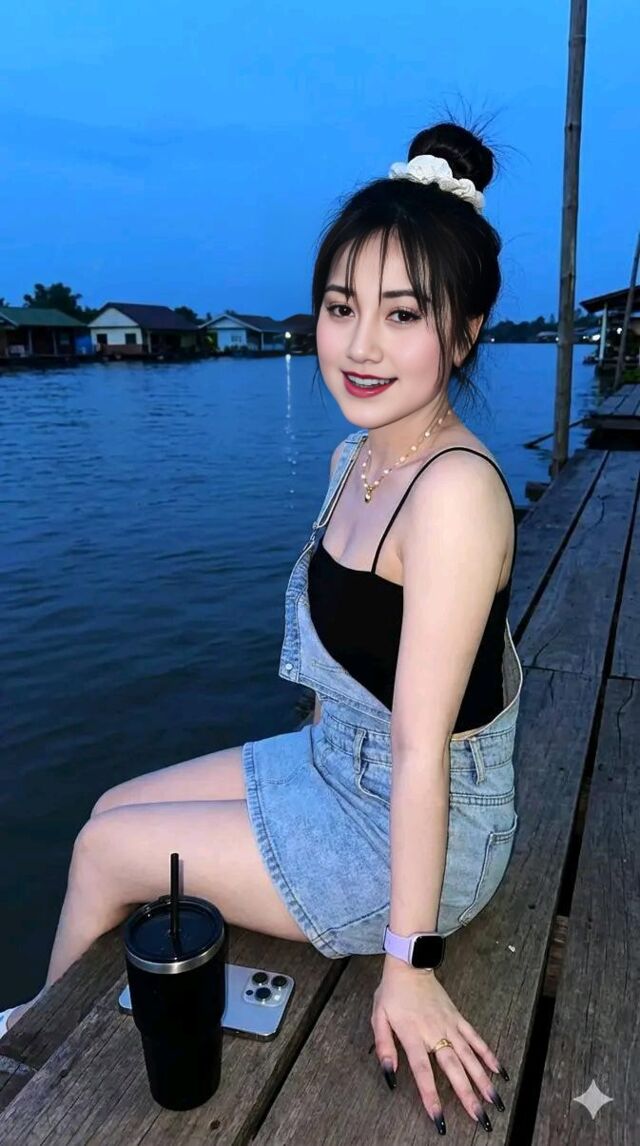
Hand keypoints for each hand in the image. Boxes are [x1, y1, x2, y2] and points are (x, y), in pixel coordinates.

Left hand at [371, 958, 507, 1132]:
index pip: (423, 1070)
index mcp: (413, 1034)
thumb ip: (383, 1047)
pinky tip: (500, 1070)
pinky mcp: (458, 1018)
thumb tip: (389, 1074)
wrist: (410, 964)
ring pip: (469, 1056)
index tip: (439, 1117)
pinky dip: (488, 1054)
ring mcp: (449, 1024)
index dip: (430, 1094)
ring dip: (483, 1079)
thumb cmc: (392, 993)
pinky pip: (476, 1038)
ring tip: (495, 1101)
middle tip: (480, 1117)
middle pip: (453, 1067)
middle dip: (467, 1094)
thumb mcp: (378, 1017)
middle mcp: (434, 1032)